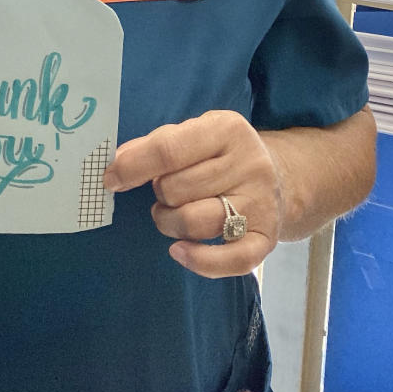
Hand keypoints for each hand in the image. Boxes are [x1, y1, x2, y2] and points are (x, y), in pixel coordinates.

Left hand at [102, 110, 282, 277]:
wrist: (281, 175)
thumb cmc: (221, 154)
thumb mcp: (194, 133)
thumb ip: (156, 144)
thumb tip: (118, 162)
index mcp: (227, 130)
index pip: (168, 150)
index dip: (133, 167)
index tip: (110, 179)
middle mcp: (249, 164)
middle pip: (177, 189)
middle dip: (159, 194)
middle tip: (165, 191)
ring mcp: (261, 203)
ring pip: (196, 222)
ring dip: (169, 223)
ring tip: (170, 215)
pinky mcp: (266, 238)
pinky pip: (231, 260)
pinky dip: (199, 261)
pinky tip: (179, 251)